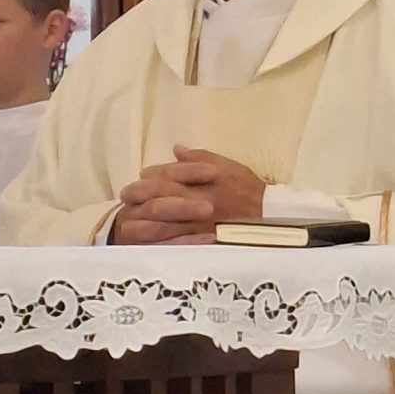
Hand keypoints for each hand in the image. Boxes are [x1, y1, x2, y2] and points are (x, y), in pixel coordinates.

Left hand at [110, 149, 267, 245]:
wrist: (269, 216)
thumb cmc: (248, 188)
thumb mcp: (227, 165)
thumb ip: (200, 156)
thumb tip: (177, 149)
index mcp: (201, 180)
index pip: (168, 175)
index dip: (151, 175)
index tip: (142, 176)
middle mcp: (196, 201)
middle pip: (159, 198)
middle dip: (139, 196)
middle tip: (125, 196)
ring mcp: (197, 224)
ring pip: (162, 223)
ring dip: (142, 221)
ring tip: (128, 221)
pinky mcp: (200, 242)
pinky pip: (175, 244)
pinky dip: (159, 243)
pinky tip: (146, 242)